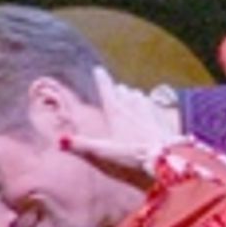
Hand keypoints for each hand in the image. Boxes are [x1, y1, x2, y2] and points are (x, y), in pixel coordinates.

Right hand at [58, 68, 180, 187]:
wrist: (166, 157)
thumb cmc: (133, 154)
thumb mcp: (105, 152)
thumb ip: (83, 146)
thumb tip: (60, 141)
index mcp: (116, 113)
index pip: (107, 90)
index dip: (102, 79)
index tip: (98, 69)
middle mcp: (132, 107)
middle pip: (124, 92)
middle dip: (118, 90)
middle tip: (116, 90)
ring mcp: (149, 111)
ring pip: (139, 96)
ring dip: (133, 96)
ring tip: (131, 98)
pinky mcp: (162, 118)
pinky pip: (154, 105)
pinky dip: (149, 105)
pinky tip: (150, 109)